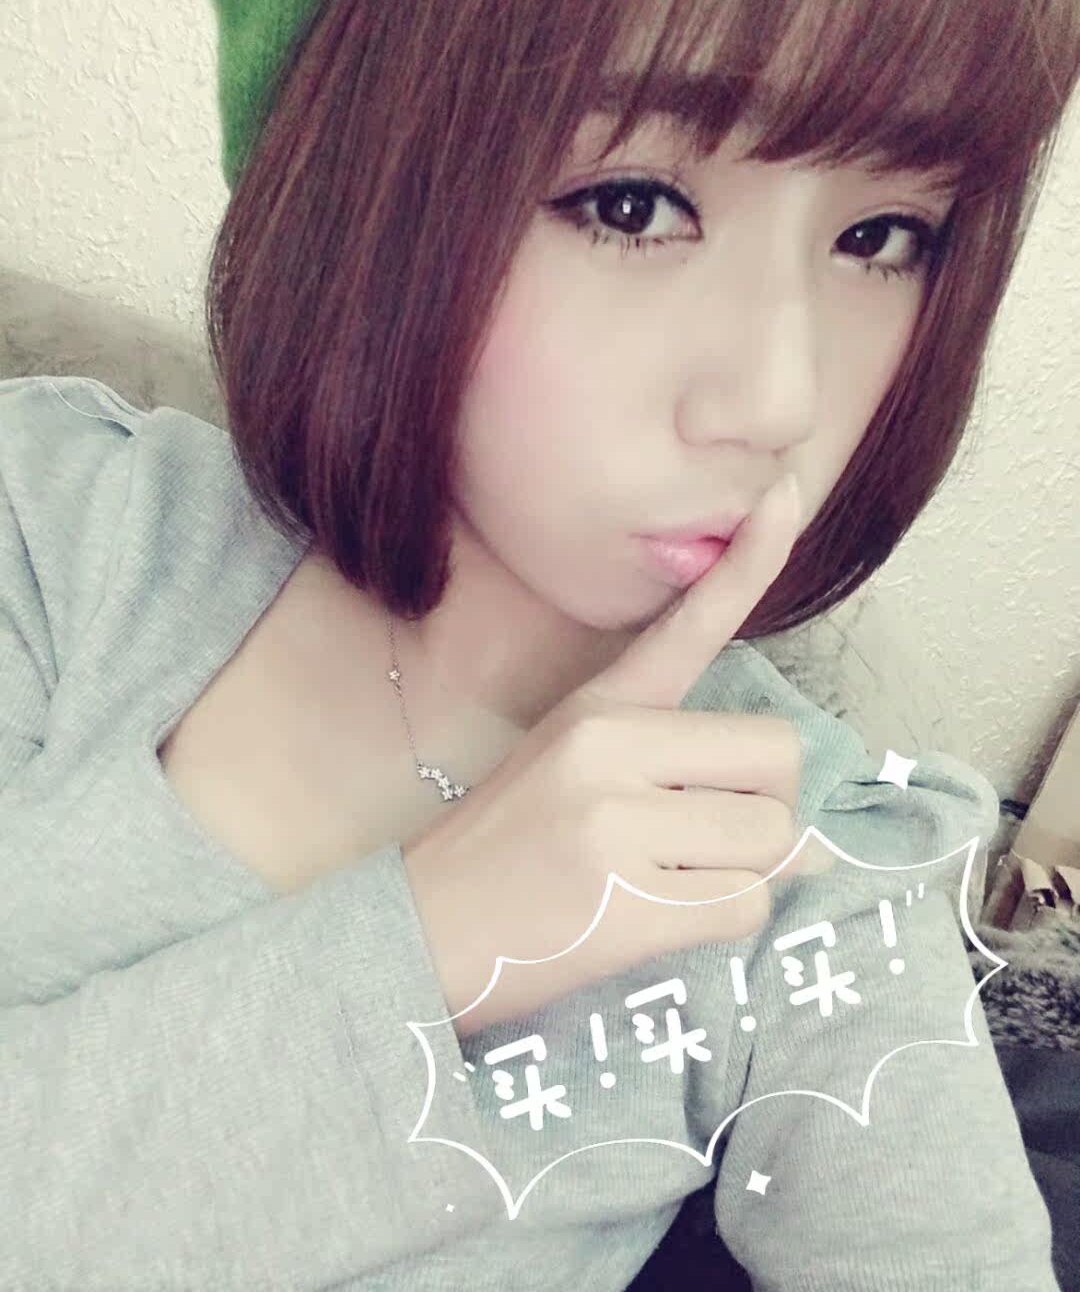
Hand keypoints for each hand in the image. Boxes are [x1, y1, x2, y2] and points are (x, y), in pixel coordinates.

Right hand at [403, 473, 825, 1036]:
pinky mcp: (628, 902)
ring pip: (772, 839)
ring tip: (669, 883)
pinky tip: (661, 920)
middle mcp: (611, 746)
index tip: (788, 493)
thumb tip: (816, 843)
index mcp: (599, 706)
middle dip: (768, 809)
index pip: (689, 624)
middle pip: (778, 756)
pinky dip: (725, 921)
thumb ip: (682, 780)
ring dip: (745, 872)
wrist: (421, 931)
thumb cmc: (507, 849)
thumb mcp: (572, 771)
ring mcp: (618, 822)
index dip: (749, 561)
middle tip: (705, 841)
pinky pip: (746, 906)